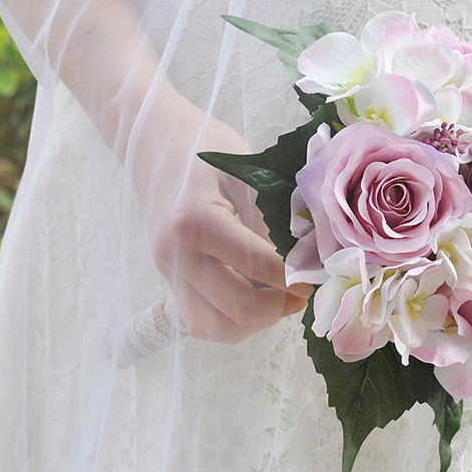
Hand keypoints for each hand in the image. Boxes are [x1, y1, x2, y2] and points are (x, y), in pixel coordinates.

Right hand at [131, 89, 311, 342]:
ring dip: (259, 321)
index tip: (318, 274)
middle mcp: (175, 255)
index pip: (255, 263)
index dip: (294, 276)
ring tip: (283, 298)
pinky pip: (204, 323)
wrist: (153, 143)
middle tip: (305, 290)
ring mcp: (169, 273)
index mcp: (193, 220)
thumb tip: (310, 258)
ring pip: (218, 327)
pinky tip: (259, 299)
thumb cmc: (204, 149)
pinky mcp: (170, 283)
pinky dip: (237, 322)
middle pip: (237, 307)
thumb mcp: (247, 172)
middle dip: (280, 305)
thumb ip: (275, 217)